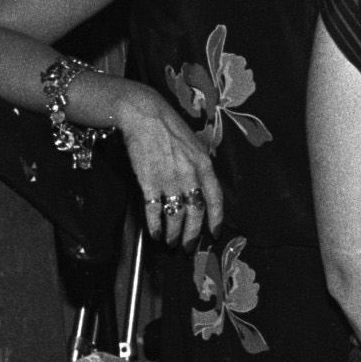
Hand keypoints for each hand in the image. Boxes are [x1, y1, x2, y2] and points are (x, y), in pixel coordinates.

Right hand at [110, 83, 224, 245]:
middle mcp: (190, 175)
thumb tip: (204, 186)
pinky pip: (154, 208)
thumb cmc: (170, 128)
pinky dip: (155, 224)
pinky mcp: (148, 180)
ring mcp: (169, 179)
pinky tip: (155, 233)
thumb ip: (201, 166)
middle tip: (187, 247)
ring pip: (176, 214)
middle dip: (192, 234)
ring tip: (170, 243)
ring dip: (173, 233)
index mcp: (205, 165)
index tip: (214, 234)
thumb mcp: (195, 144)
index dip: (215, 219)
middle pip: (196, 212)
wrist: (144, 115)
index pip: (215, 199)